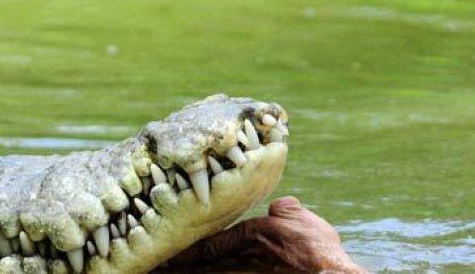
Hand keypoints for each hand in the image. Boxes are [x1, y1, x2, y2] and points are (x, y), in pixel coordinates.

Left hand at [162, 196, 365, 271]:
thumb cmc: (317, 247)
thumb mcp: (300, 218)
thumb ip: (285, 210)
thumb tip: (277, 207)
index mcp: (250, 235)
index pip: (209, 243)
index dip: (185, 250)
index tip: (164, 255)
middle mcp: (244, 257)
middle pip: (204, 263)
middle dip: (181, 265)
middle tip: (157, 269)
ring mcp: (250, 273)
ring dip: (192, 272)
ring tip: (169, 273)